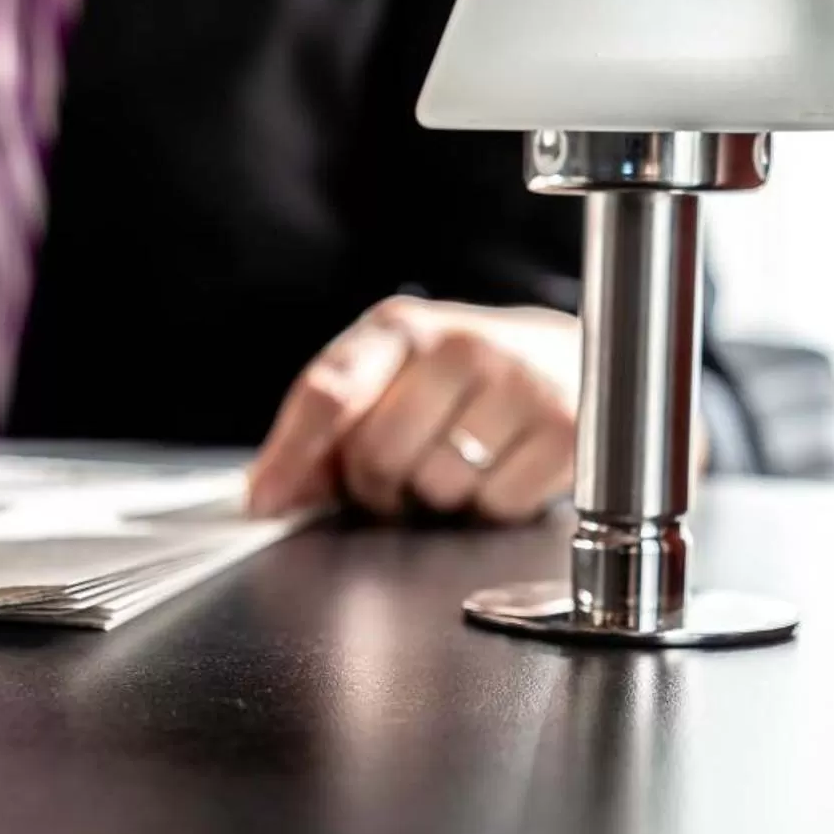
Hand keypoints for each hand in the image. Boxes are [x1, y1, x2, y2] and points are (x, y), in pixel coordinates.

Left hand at [246, 296, 578, 523]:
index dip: (290, 456)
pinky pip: (498, 504)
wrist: (568, 359)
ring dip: (437, 497)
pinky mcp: (565, 426)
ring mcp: (518, 382)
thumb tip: (270, 496)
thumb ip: (326, 434)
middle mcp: (459, 344)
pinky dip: (493, 505)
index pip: (329, 391)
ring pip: (437, 485)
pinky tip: (503, 469)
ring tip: (459, 464)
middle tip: (400, 481)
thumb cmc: (460, 381)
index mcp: (398, 328)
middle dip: (378, 486)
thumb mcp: (389, 382)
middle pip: (377, 453)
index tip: (265, 502)